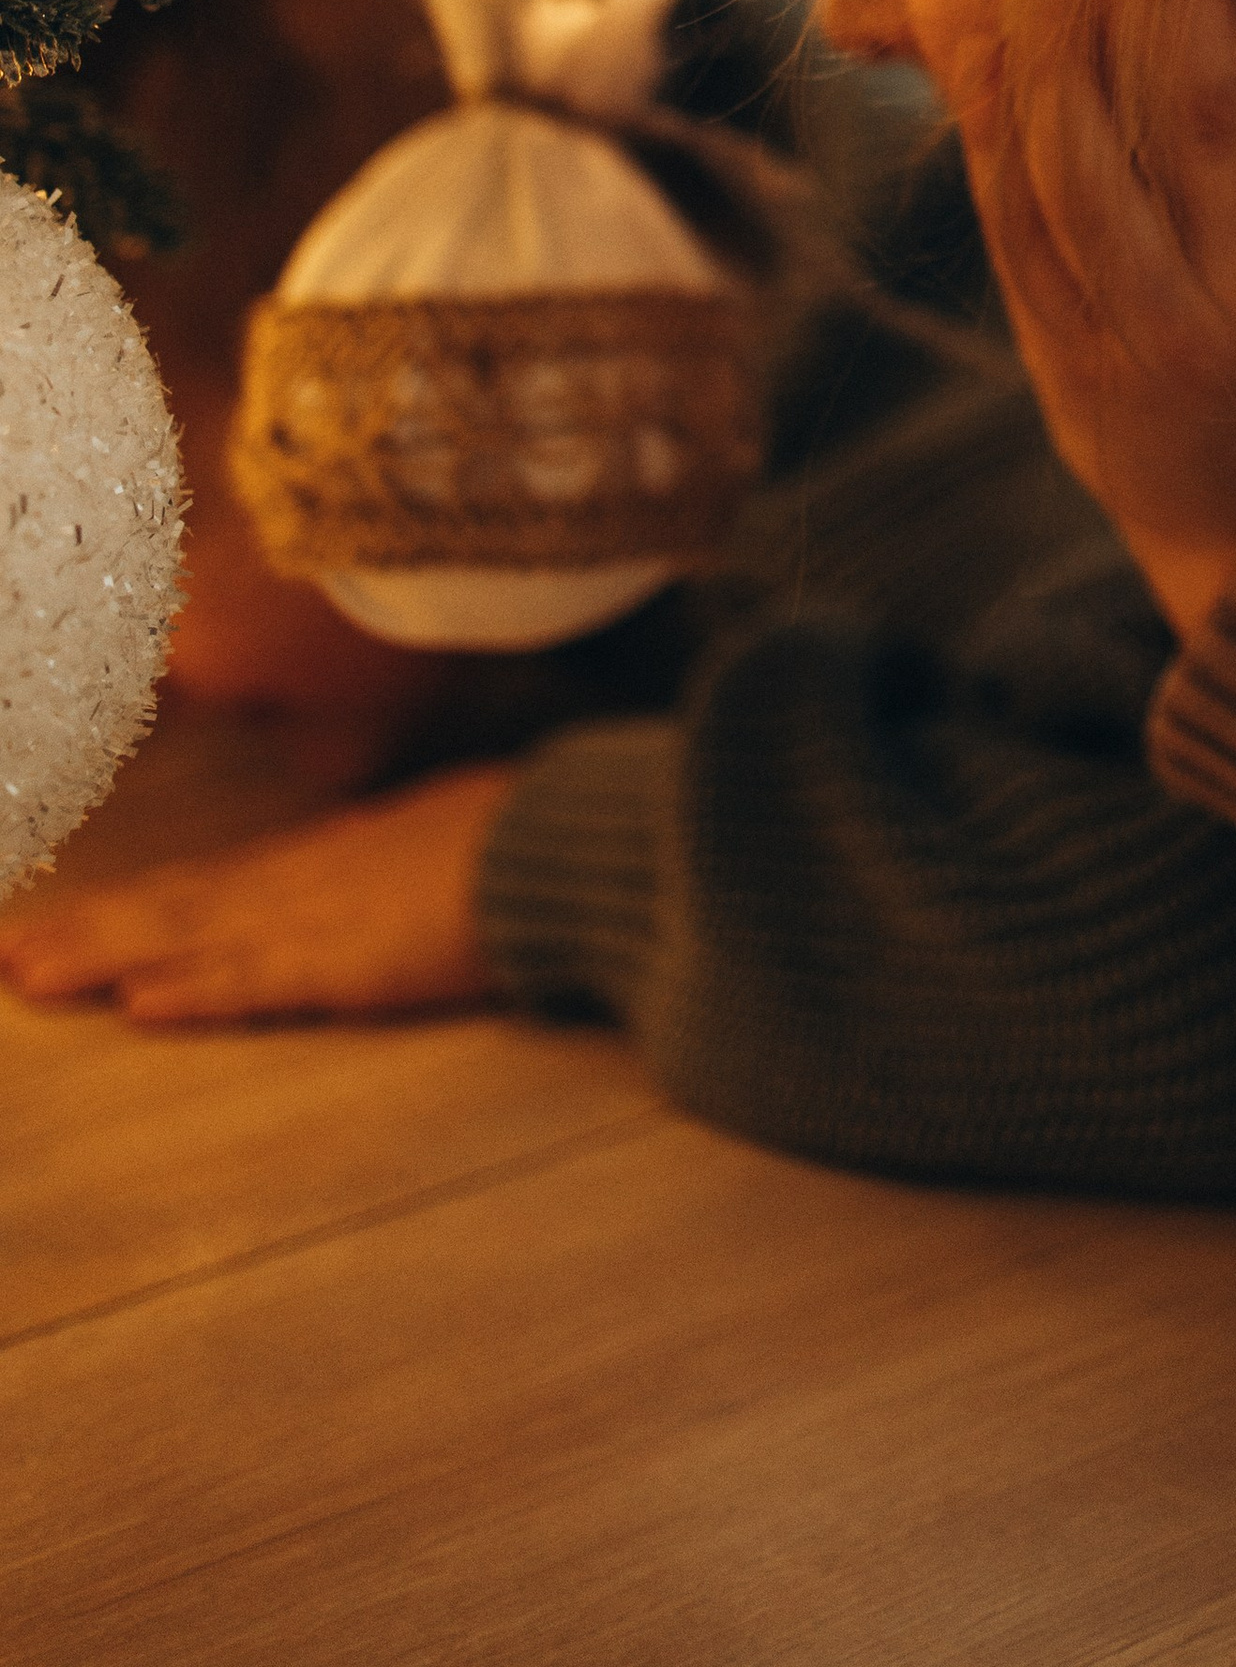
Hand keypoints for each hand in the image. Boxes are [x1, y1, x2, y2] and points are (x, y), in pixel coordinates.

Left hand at [0, 763, 515, 1023]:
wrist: (575, 838)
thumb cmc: (528, 835)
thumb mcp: (446, 838)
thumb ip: (399, 862)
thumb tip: (383, 872)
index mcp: (328, 858)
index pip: (206, 886)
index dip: (130, 906)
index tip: (61, 922)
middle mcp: (305, 880)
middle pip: (174, 905)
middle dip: (85, 931)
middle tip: (4, 953)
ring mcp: (323, 918)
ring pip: (190, 937)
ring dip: (105, 957)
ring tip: (28, 976)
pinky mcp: (354, 962)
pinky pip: (259, 982)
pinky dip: (197, 993)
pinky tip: (140, 1004)